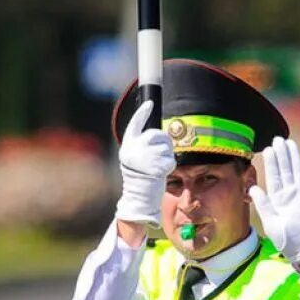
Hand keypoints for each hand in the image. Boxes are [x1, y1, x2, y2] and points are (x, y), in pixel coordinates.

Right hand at [114, 101, 175, 226]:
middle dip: (164, 142)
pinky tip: (161, 174)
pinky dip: (170, 166)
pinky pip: (171, 159)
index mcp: (128, 145)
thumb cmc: (140, 177)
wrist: (138, 196)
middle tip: (160, 155)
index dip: (142, 112)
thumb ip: (143, 145)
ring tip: (157, 168)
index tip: (150, 103)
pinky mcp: (156, 166)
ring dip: (167, 157)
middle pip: (158, 134)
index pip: (135, 123)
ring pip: (167, 147)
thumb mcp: (136, 158)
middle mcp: (134, 149)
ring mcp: (145, 157)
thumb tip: (157, 134)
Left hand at [249, 137, 299, 263]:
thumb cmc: (287, 241)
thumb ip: (263, 204)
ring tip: (290, 143)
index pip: (273, 176)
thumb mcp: (270, 223)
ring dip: (295, 157)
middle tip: (278, 139)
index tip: (268, 149)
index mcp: (278, 199)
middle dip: (281, 155)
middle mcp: (290, 194)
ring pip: (299, 171)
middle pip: (285, 170)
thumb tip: (252, 187)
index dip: (271, 162)